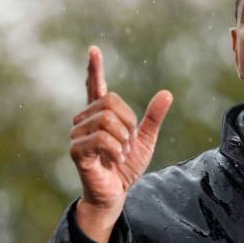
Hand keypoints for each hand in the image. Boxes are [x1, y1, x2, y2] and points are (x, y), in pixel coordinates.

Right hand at [69, 46, 172, 242]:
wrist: (117, 193)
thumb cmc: (126, 166)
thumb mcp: (145, 139)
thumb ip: (153, 117)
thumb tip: (167, 93)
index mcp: (100, 115)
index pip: (95, 86)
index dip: (95, 69)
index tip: (94, 50)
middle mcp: (85, 121)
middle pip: (110, 102)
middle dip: (128, 123)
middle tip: (128, 143)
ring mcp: (78, 135)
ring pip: (106, 119)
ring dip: (122, 139)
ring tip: (120, 154)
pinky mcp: (77, 150)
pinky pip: (100, 138)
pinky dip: (115, 149)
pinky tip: (115, 160)